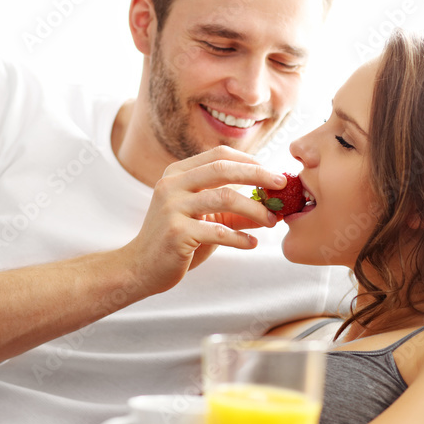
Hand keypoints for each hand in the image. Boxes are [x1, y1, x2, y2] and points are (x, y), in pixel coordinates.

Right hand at [122, 146, 287, 297]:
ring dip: (255, 209)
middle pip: (223, 169)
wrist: (140, 267)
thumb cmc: (176, 240)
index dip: (249, 161)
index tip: (271, 173)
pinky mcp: (176, 233)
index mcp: (177, 174)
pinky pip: (218, 232)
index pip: (219, 155)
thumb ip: (234, 209)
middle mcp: (172, 185)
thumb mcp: (205, 219)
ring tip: (271, 221)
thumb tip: (272, 205)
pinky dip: (241, 237)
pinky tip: (252, 243)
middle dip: (258, 175)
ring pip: (225, 197)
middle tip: (283, 184)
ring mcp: (172, 208)